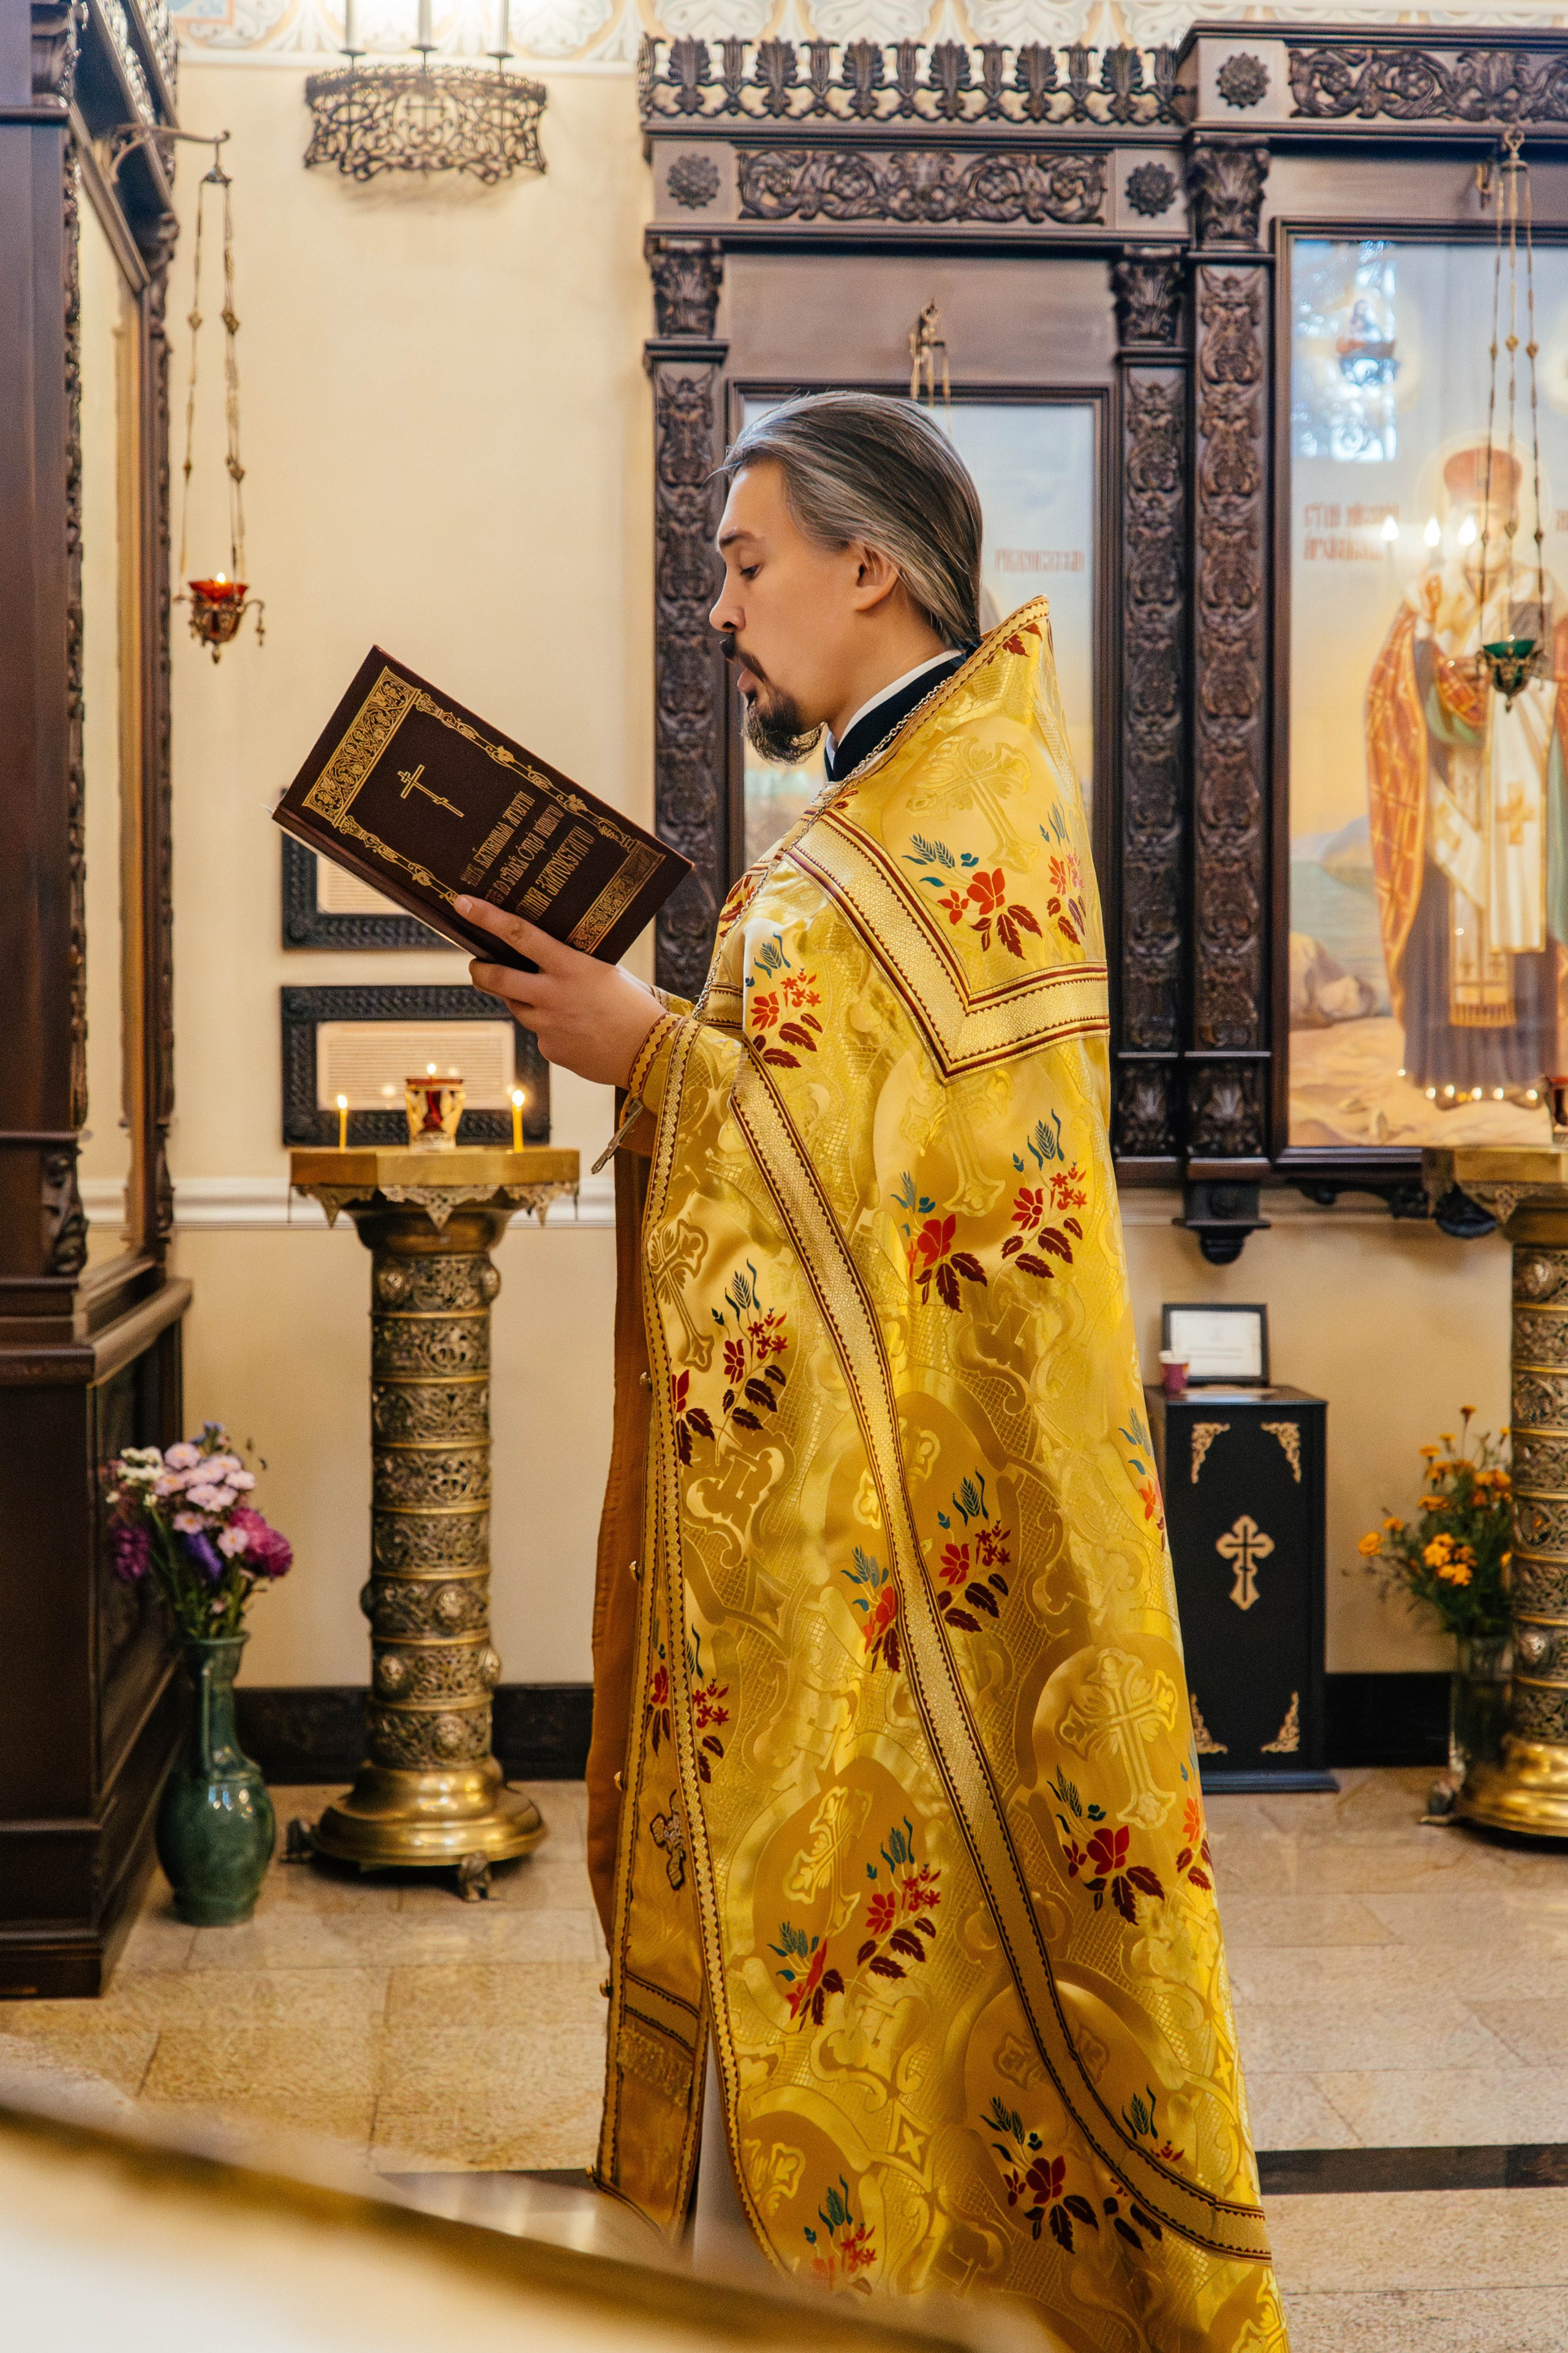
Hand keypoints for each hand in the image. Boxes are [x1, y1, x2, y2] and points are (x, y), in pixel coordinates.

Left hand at [458, 897, 661, 1088]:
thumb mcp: (606, 970)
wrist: (651, 1053)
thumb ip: (572, 964)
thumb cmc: (634, 1005)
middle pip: (495, 978)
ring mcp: (547, 1025)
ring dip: (522, 1000)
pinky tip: (576, 1029)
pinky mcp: (550, 1049)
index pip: (519, 935)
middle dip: (479, 969)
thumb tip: (544, 957)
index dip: (486, 918)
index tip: (463, 904)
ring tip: (554, 1002)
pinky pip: (540, 1033)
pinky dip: (551, 1029)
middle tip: (477, 964)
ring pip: (517, 1008)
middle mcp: (552, 995)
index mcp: (569, 966)